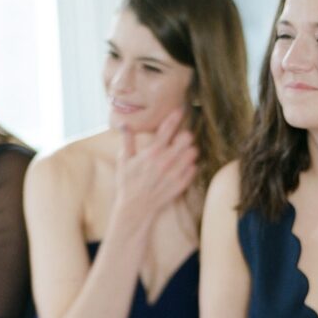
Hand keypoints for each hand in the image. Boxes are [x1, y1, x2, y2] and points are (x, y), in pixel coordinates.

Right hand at [114, 109, 197, 224]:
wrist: (135, 207)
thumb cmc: (128, 183)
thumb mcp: (123, 160)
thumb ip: (127, 140)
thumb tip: (124, 124)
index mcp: (151, 152)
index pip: (167, 128)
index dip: (175, 116)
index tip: (180, 109)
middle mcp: (165, 161)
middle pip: (186, 138)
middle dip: (184, 135)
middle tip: (180, 138)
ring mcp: (174, 173)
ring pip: (193, 152)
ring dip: (189, 150)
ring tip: (182, 152)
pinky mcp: (181, 184)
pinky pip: (194, 168)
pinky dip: (191, 165)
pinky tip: (183, 166)